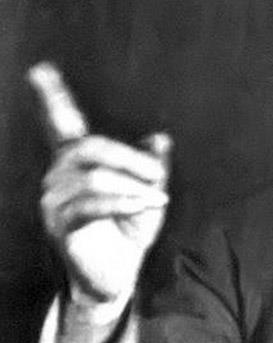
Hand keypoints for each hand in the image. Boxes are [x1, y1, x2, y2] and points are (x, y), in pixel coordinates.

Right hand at [29, 62, 171, 316]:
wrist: (119, 273)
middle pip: (91, 147)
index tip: (41, 69)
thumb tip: (161, 138)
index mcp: (78, 162)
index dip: (53, 97)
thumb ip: (151, 166)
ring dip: (135, 186)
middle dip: (132, 159)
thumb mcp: (149, 192)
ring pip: (96, 176)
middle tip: (158, 175)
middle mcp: (59, 176)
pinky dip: (127, 201)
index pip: (63, 124)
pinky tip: (150, 204)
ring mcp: (55, 201)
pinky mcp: (62, 225)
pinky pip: (93, 203)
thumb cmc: (131, 229)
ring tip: (156, 200)